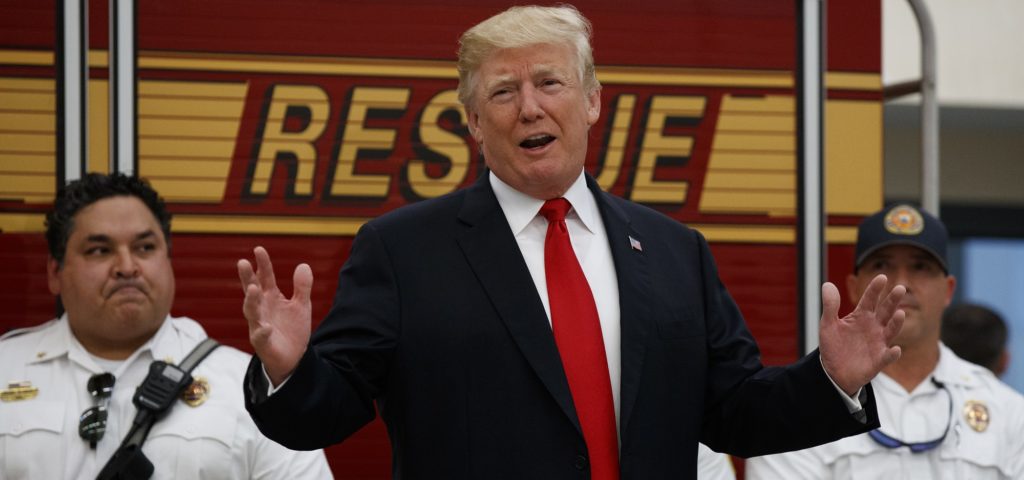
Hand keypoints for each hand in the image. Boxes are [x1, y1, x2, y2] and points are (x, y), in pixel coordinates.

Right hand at [238, 246, 312, 385]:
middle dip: (247, 277)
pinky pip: (260, 336)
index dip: (262, 264)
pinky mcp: (263, 342)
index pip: (264, 277)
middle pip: (251, 290)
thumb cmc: (292, 329)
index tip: (259, 249)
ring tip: (254, 288)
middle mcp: (262, 309)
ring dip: (251, 300)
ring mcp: (259, 324)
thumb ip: (302, 286)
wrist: (294, 357)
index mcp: (270, 297)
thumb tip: (303, 265)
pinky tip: (267, 326)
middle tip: (243, 263)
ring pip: (251, 311)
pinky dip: (262, 331)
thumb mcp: (301, 305)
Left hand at [819, 274, 904, 395]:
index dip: (875, 289)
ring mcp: (878, 343)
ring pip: (891, 331)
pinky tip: (895, 349)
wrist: (833, 371)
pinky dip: (892, 354)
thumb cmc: (833, 346)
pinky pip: (887, 356)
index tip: (882, 277)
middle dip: (893, 300)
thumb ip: (830, 306)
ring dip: (897, 323)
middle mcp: (873, 327)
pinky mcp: (879, 360)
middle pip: (885, 311)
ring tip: (900, 313)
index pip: (870, 299)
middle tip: (900, 288)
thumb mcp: (828, 325)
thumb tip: (827, 284)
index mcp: (861, 316)